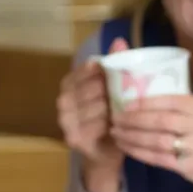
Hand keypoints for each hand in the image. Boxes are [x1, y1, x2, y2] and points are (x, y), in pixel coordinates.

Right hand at [57, 37, 127, 191]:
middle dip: (111, 92)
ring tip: (125, 111)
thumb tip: (120, 40)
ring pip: (92, 107)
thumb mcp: (118, 90)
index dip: (104, 72)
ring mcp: (65, 119)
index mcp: (71, 83)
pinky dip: (107, 126)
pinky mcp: (72, 137)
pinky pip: (92, 127)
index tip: (121, 76)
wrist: (109, 150)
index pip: (85, 69)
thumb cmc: (114, 115)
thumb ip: (117, 65)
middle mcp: (64, 99)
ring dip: (112, 109)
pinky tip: (117, 126)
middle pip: (89, 88)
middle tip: (128, 97)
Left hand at [110, 93, 192, 191]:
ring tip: (116, 134)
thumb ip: (179, 109)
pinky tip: (127, 148)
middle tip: (115, 120)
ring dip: (132, 137)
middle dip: (133, 120)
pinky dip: (139, 153)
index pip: (168, 100)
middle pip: (160, 120)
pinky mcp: (190, 165)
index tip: (123, 104)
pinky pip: (158, 158)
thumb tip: (140, 99)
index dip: (143, 102)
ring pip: (156, 140)